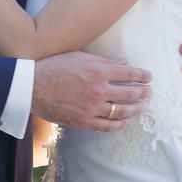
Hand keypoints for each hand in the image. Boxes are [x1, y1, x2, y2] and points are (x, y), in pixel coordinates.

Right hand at [32, 51, 151, 131]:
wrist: (32, 86)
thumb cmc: (54, 66)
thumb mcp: (79, 56)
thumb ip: (104, 60)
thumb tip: (124, 63)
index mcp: (98, 71)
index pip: (129, 74)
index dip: (142, 76)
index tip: (148, 77)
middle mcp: (98, 90)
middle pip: (129, 93)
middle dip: (143, 92)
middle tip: (148, 91)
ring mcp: (92, 108)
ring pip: (122, 111)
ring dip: (136, 109)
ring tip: (143, 106)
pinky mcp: (84, 121)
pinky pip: (107, 126)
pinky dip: (119, 124)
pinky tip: (125, 121)